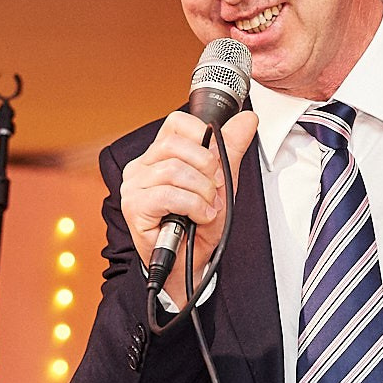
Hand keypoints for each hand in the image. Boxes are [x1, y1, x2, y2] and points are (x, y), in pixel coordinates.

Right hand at [119, 108, 258, 308]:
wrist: (190, 262)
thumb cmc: (199, 224)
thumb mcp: (222, 181)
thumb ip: (231, 149)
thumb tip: (247, 119)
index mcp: (159, 155)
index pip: (176, 123)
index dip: (201, 134)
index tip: (215, 161)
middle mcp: (142, 167)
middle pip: (175, 144)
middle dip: (206, 167)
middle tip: (215, 189)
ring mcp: (134, 186)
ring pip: (173, 170)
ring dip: (202, 192)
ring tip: (207, 208)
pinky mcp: (134, 207)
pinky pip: (168, 194)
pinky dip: (193, 205)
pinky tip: (199, 217)